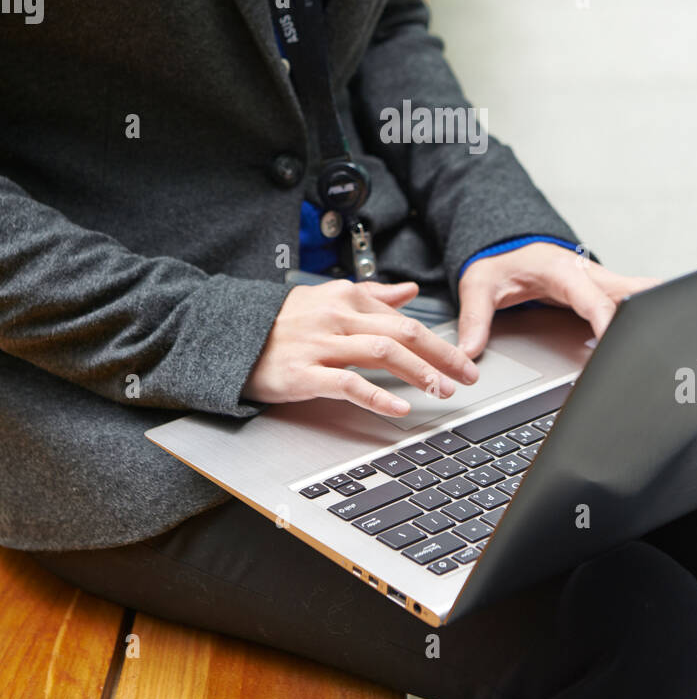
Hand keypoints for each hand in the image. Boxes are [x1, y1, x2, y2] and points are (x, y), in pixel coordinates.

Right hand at [243, 277, 478, 417]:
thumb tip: (410, 292)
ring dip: (418, 372)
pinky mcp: (304, 373)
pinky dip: (378, 396)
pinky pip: (348, 384)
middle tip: (467, 376)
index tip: (461, 360)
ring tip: (442, 390)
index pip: (404, 318)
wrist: (228, 337)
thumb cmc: (283, 323)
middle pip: (402, 333)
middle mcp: (336, 316)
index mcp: (346, 297)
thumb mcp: (328, 299)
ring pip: (382, 353)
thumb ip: (373, 295)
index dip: (439, 340)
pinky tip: (400, 407)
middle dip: (441, 355)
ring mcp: (320, 345)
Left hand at [457, 243, 660, 356]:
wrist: (509, 244)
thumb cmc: (499, 261)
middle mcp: (588, 274)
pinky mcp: (604, 290)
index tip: (617, 344)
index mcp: (562, 272)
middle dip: (651, 311)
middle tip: (670, 339)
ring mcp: (600, 281)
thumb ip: (475, 319)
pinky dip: (647, 312)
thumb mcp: (479, 285)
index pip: (594, 300)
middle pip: (632, 292)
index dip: (608, 323)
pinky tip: (660, 333)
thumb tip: (469, 351)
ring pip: (640, 292)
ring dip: (656, 309)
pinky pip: (633, 299)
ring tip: (676, 339)